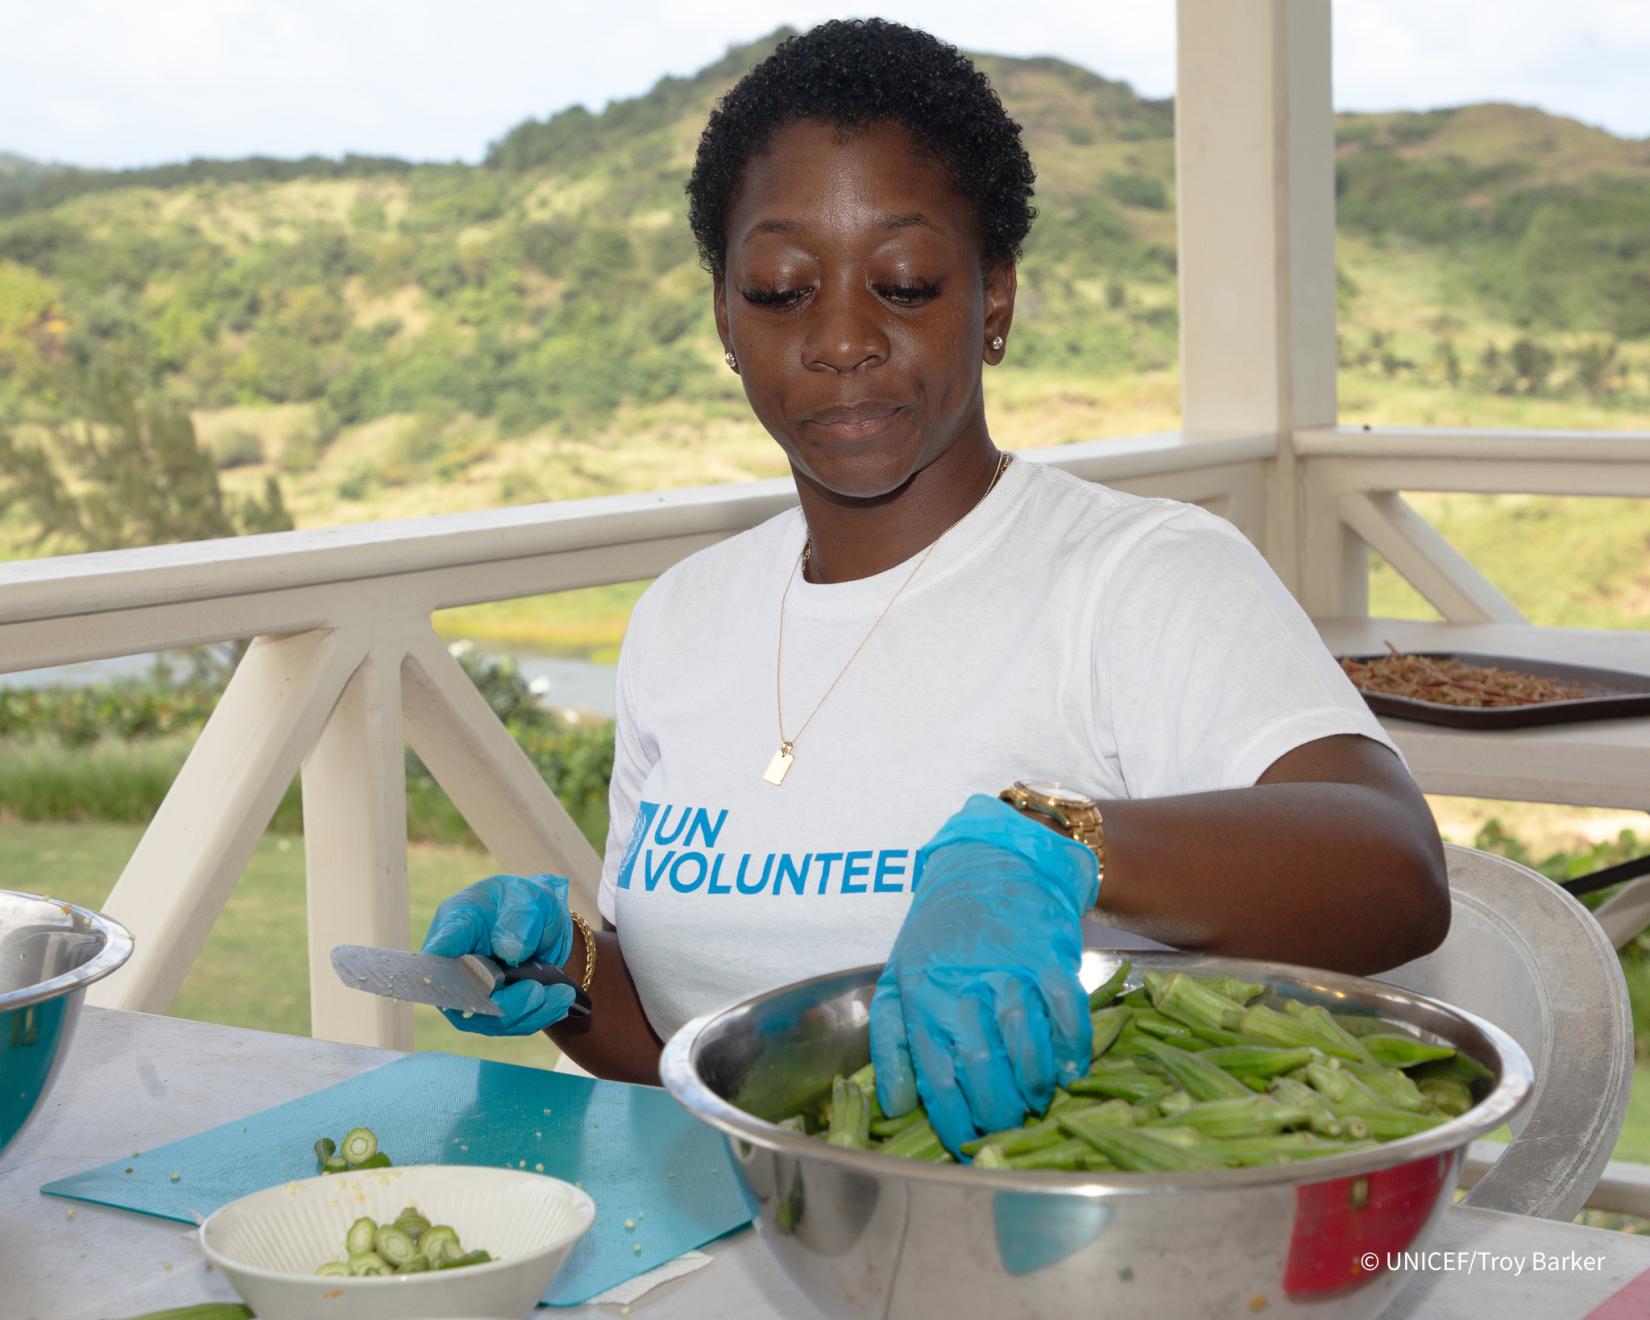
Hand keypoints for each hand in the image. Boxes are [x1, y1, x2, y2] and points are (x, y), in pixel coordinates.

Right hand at [420, 872, 576, 1035]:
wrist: (540, 925)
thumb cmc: (525, 903)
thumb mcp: (529, 898)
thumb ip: (519, 919)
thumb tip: (510, 951)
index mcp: (455, 923)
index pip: (439, 951)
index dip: (445, 973)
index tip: (471, 983)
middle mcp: (453, 962)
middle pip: (463, 996)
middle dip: (503, 1001)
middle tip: (538, 992)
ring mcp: (465, 990)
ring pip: (486, 1017)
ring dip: (526, 1012)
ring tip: (562, 996)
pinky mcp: (484, 1010)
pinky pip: (504, 1023)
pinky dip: (534, 1017)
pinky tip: (559, 1004)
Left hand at [870, 794, 1098, 1155]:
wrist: (992, 863)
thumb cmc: (941, 930)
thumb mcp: (899, 977)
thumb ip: (892, 1041)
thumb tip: (896, 1107)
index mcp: (921, 996)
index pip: (936, 1078)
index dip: (955, 1122)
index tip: (967, 1145)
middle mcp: (962, 985)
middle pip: (983, 1069)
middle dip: (998, 1111)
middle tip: (1008, 1126)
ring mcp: (1009, 969)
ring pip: (1025, 1045)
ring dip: (1034, 1085)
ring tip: (1035, 1101)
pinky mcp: (1049, 956)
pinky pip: (1066, 1013)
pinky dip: (1072, 1048)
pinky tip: (1070, 1069)